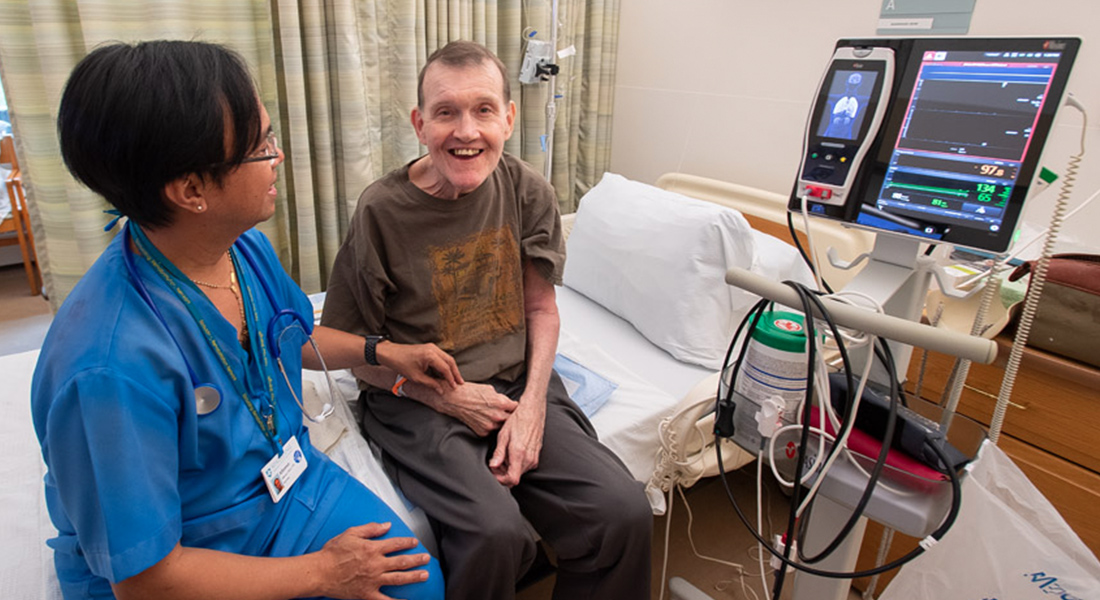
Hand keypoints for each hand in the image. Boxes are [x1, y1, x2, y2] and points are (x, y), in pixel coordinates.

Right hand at [317, 522, 431, 599]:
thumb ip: (370, 528)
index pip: (395, 544)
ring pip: (398, 578)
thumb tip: (386, 525)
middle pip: (401, 561)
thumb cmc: (332, 553)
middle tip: (426, 558)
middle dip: (416, 559)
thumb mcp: (350, 533)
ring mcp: (373, 580)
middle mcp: (376, 564)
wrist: (319, 572)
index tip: (415, 542)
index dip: (407, 542)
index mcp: (372, 549)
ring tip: (424, 575)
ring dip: (413, 576)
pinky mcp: (367, 593)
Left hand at [376, 341, 462, 394]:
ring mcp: (432, 347)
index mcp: (430, 356)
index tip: (454, 387)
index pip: (445, 368)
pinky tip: (446, 372)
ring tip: (456, 379)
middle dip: (456, 373)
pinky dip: (446, 364)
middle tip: (460, 383)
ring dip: (452, 368)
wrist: (391, 353)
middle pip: (450, 361)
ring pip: (447, 358)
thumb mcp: (416, 377)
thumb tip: (441, 390)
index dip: (450, 379)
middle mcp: (433, 349)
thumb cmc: (401, 364)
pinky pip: (442, 356)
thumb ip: (430, 383)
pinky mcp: (429, 348)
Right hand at [434, 382, 516, 436]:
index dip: (516, 407)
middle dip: (510, 416)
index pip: (517, 408)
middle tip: (506, 413)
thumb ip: (502, 398)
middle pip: (512, 419)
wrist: (453, 399)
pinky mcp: (482, 432)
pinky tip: (484, 420)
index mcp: (501, 403)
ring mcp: (490, 426)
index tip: (514, 407)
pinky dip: (490, 426)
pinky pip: (491, 431)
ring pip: (502, 426)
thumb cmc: (470, 391)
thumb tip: (509, 402)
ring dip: (500, 422)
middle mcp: (497, 416)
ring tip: (493, 415)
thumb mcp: (490, 389)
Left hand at [489, 394, 545, 486]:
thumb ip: (499, 453)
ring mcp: (534, 458)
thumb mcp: (503, 435)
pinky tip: (510, 453)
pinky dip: (516, 464)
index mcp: (519, 454)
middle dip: (502, 473)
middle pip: (515, 478)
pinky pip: (525, 466)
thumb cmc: (518, 420)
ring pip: (519, 473)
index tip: (494, 473)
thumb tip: (493, 466)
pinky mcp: (536, 456)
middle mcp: (529, 459)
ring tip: (502, 455)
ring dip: (509, 469)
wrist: (533, 411)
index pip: (512, 479)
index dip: (501, 480)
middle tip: (494, 463)